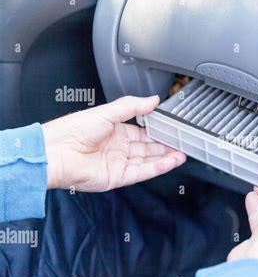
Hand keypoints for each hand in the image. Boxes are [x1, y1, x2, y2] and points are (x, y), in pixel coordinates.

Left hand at [42, 95, 185, 191]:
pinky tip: (171, 161)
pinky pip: (143, 172)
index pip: (142, 132)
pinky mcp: (118, 177)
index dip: (158, 131)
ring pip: (148, 160)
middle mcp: (118, 148)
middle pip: (148, 147)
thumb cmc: (71, 130)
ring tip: (182, 153)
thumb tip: (153, 99)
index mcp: (114, 131)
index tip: (173, 129)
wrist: (55, 153)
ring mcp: (119, 163)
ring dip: (166, 157)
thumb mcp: (106, 112)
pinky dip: (158, 167)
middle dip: (166, 145)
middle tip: (182, 143)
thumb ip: (132, 106)